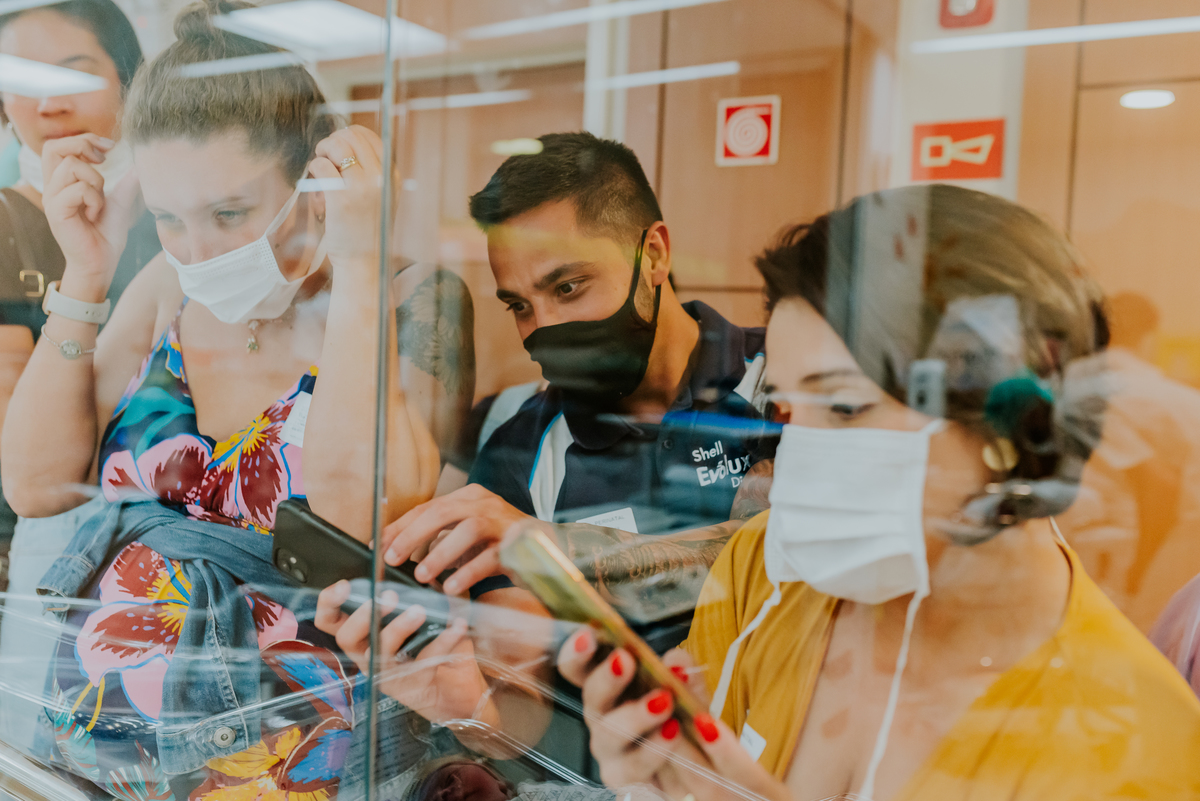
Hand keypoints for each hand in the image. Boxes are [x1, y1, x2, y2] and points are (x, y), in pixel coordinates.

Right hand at [41, 134, 141, 292]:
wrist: (102, 262)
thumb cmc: (106, 234)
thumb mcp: (120, 202)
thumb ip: (127, 182)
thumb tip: (141, 163)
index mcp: (62, 181)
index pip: (58, 146)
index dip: (83, 139)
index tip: (109, 148)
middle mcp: (52, 187)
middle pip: (54, 148)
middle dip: (82, 146)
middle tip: (104, 160)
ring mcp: (52, 198)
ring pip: (71, 167)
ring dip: (96, 181)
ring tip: (100, 202)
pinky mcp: (56, 211)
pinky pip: (77, 189)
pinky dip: (94, 199)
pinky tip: (95, 214)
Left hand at [309, 125, 384, 268]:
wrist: (365, 261)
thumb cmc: (367, 230)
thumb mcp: (382, 197)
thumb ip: (372, 172)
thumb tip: (346, 143)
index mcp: (391, 175)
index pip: (369, 136)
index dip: (348, 136)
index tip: (339, 148)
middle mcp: (380, 177)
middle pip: (351, 135)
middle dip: (333, 141)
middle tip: (325, 156)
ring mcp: (362, 186)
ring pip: (337, 145)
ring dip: (323, 150)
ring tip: (320, 165)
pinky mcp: (342, 197)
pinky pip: (322, 165)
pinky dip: (315, 168)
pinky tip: (317, 180)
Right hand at [315, 580, 492, 724]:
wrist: (459, 691)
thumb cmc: (433, 647)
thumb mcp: (424, 615)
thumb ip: (419, 592)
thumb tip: (425, 568)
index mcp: (363, 635)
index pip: (329, 620)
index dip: (329, 602)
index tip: (344, 585)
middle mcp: (367, 655)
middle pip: (346, 638)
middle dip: (363, 615)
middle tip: (387, 596)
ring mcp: (386, 673)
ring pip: (380, 652)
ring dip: (398, 627)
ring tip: (419, 610)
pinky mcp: (410, 686)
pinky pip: (424, 661)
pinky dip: (443, 640)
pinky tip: (458, 625)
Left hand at [381, 484, 537, 595]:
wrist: (553, 551)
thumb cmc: (502, 546)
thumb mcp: (467, 538)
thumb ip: (440, 540)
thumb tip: (400, 552)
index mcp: (470, 497)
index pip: (428, 507)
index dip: (401, 526)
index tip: (379, 546)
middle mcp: (486, 504)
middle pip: (443, 511)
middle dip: (413, 535)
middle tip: (392, 558)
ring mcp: (503, 522)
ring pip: (467, 529)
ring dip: (440, 553)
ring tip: (421, 575)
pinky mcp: (518, 544)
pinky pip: (490, 556)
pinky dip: (468, 572)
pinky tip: (452, 587)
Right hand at [557, 629, 788, 800]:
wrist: (694, 763)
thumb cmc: (679, 716)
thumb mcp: (685, 689)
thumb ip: (682, 672)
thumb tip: (677, 661)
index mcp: (607, 689)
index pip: (577, 668)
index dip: (576, 652)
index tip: (588, 635)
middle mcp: (601, 720)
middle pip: (591, 700)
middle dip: (608, 679)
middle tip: (627, 661)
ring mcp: (610, 754)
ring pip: (611, 737)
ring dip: (636, 717)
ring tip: (665, 704)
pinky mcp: (626, 782)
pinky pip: (634, 772)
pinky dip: (654, 753)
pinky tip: (673, 736)